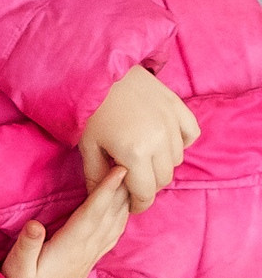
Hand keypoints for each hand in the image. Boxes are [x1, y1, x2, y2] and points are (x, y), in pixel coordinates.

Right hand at [2, 164, 130, 277]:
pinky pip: (112, 236)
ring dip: (125, 202)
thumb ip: (27, 246)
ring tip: (135, 181)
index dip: (106, 191)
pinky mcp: (89, 260)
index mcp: (70, 247)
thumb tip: (35, 223)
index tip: (119, 171)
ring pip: (115, 225)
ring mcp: (90, 256)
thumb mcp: (17, 267)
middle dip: (122, 189)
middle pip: (109, 215)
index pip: (92, 214)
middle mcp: (86, 250)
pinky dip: (121, 219)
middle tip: (134, 164)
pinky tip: (125, 211)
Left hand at [80, 64, 198, 209]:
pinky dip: (180, 142)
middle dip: (148, 185)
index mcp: (134, 153)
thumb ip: (98, 177)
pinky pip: (190, 135)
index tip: (132, 205)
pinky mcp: (178, 107)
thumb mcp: (87, 147)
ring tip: (142, 158)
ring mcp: (172, 123)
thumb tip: (104, 200)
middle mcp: (159, 140)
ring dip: (162, 164)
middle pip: (163, 179)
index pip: (146, 192)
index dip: (138, 203)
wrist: (98, 71)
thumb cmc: (87, 111)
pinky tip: (162, 141)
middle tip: (133, 181)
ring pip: (176, 159)